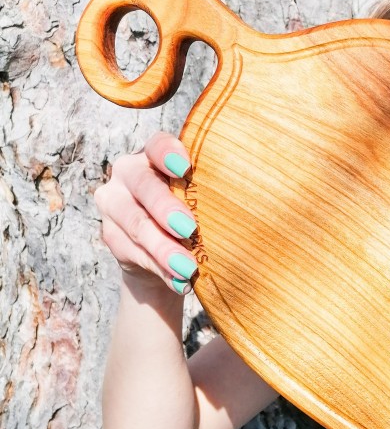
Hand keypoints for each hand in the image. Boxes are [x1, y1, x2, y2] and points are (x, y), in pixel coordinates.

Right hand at [93, 132, 198, 293]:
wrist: (167, 249)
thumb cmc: (195, 212)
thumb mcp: (202, 200)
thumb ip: (207, 197)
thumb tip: (240, 212)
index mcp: (154, 155)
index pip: (157, 145)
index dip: (168, 154)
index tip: (185, 169)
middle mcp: (129, 172)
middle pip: (144, 186)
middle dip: (167, 209)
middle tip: (190, 230)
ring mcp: (114, 203)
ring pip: (138, 225)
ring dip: (164, 249)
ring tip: (188, 269)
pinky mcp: (110, 235)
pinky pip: (133, 253)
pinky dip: (159, 269)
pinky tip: (179, 282)